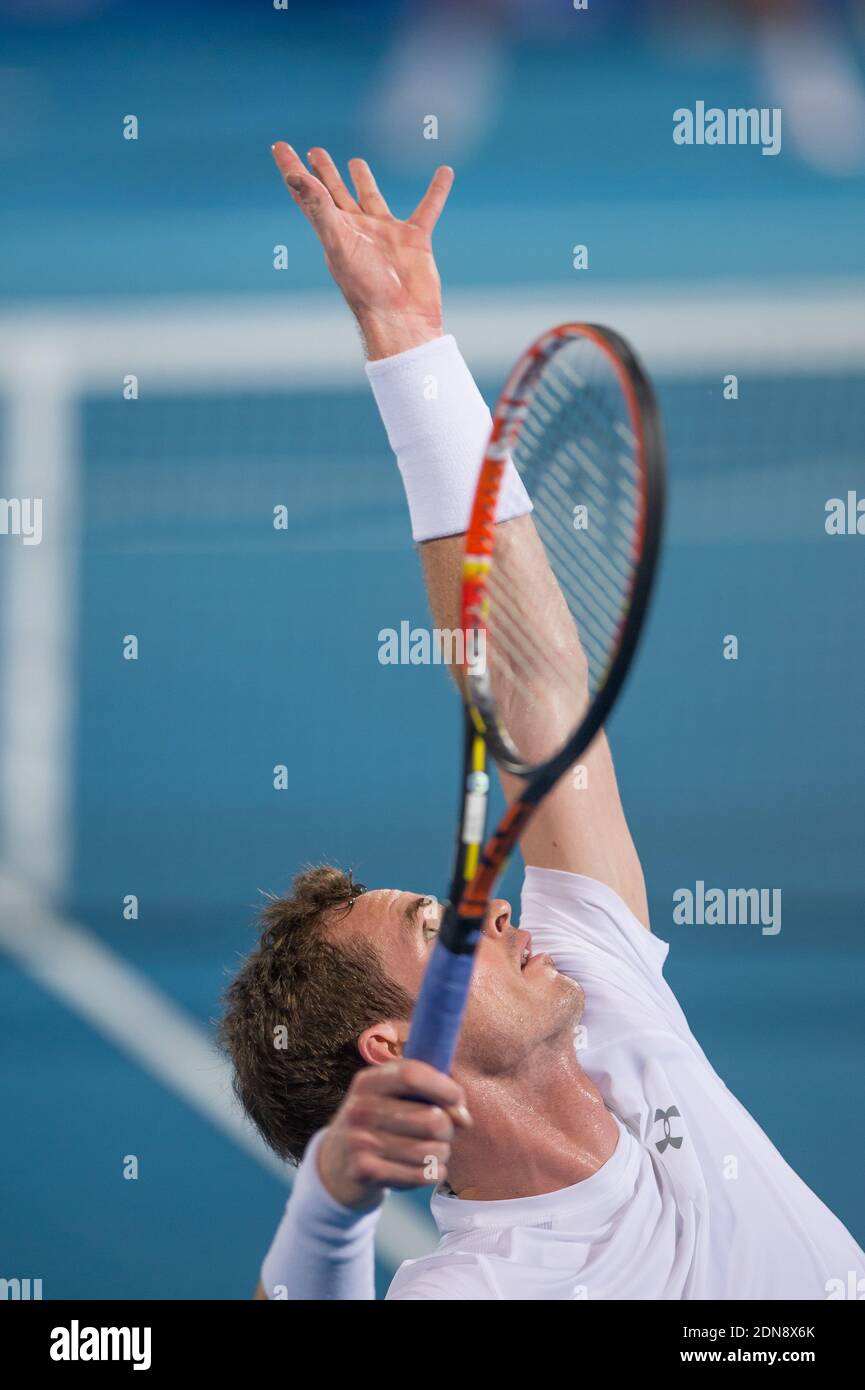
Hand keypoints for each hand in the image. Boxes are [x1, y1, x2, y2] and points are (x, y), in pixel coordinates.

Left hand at [272, 142, 453, 358]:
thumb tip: (294, 176)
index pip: (307, 194)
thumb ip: (318, 207)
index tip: (279, 145)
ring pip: (372, 199)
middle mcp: (357, 231)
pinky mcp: (414, 240)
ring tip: (356, 162)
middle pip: (335, 193)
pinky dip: (437, 191)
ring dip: (364, 181)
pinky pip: (428, 208)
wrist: (402, 318)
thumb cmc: (366, 286)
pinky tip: (445, 172)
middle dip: (324, 173)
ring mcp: (385, 234)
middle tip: (316, 152)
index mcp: (334, 231)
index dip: (292, 170)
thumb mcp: (338, 242)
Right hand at [317, 1059, 471, 1210]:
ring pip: (431, 1150)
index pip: (413, 1075)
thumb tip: (464, 1118)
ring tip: (432, 1150)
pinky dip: (433, 1173)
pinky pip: (422, 1175)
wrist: (335, 1165)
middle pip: (430, 1119)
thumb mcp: (392, 1098)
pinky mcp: (366, 1172)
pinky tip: (422, 1168)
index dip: (444, 1087)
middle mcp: (360, 1109)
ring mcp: (360, 1142)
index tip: (458, 1098)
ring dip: (442, 1153)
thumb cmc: (378, 1123)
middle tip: (441, 1132)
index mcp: (368, 1081)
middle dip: (448, 1128)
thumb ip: (430, 1096)